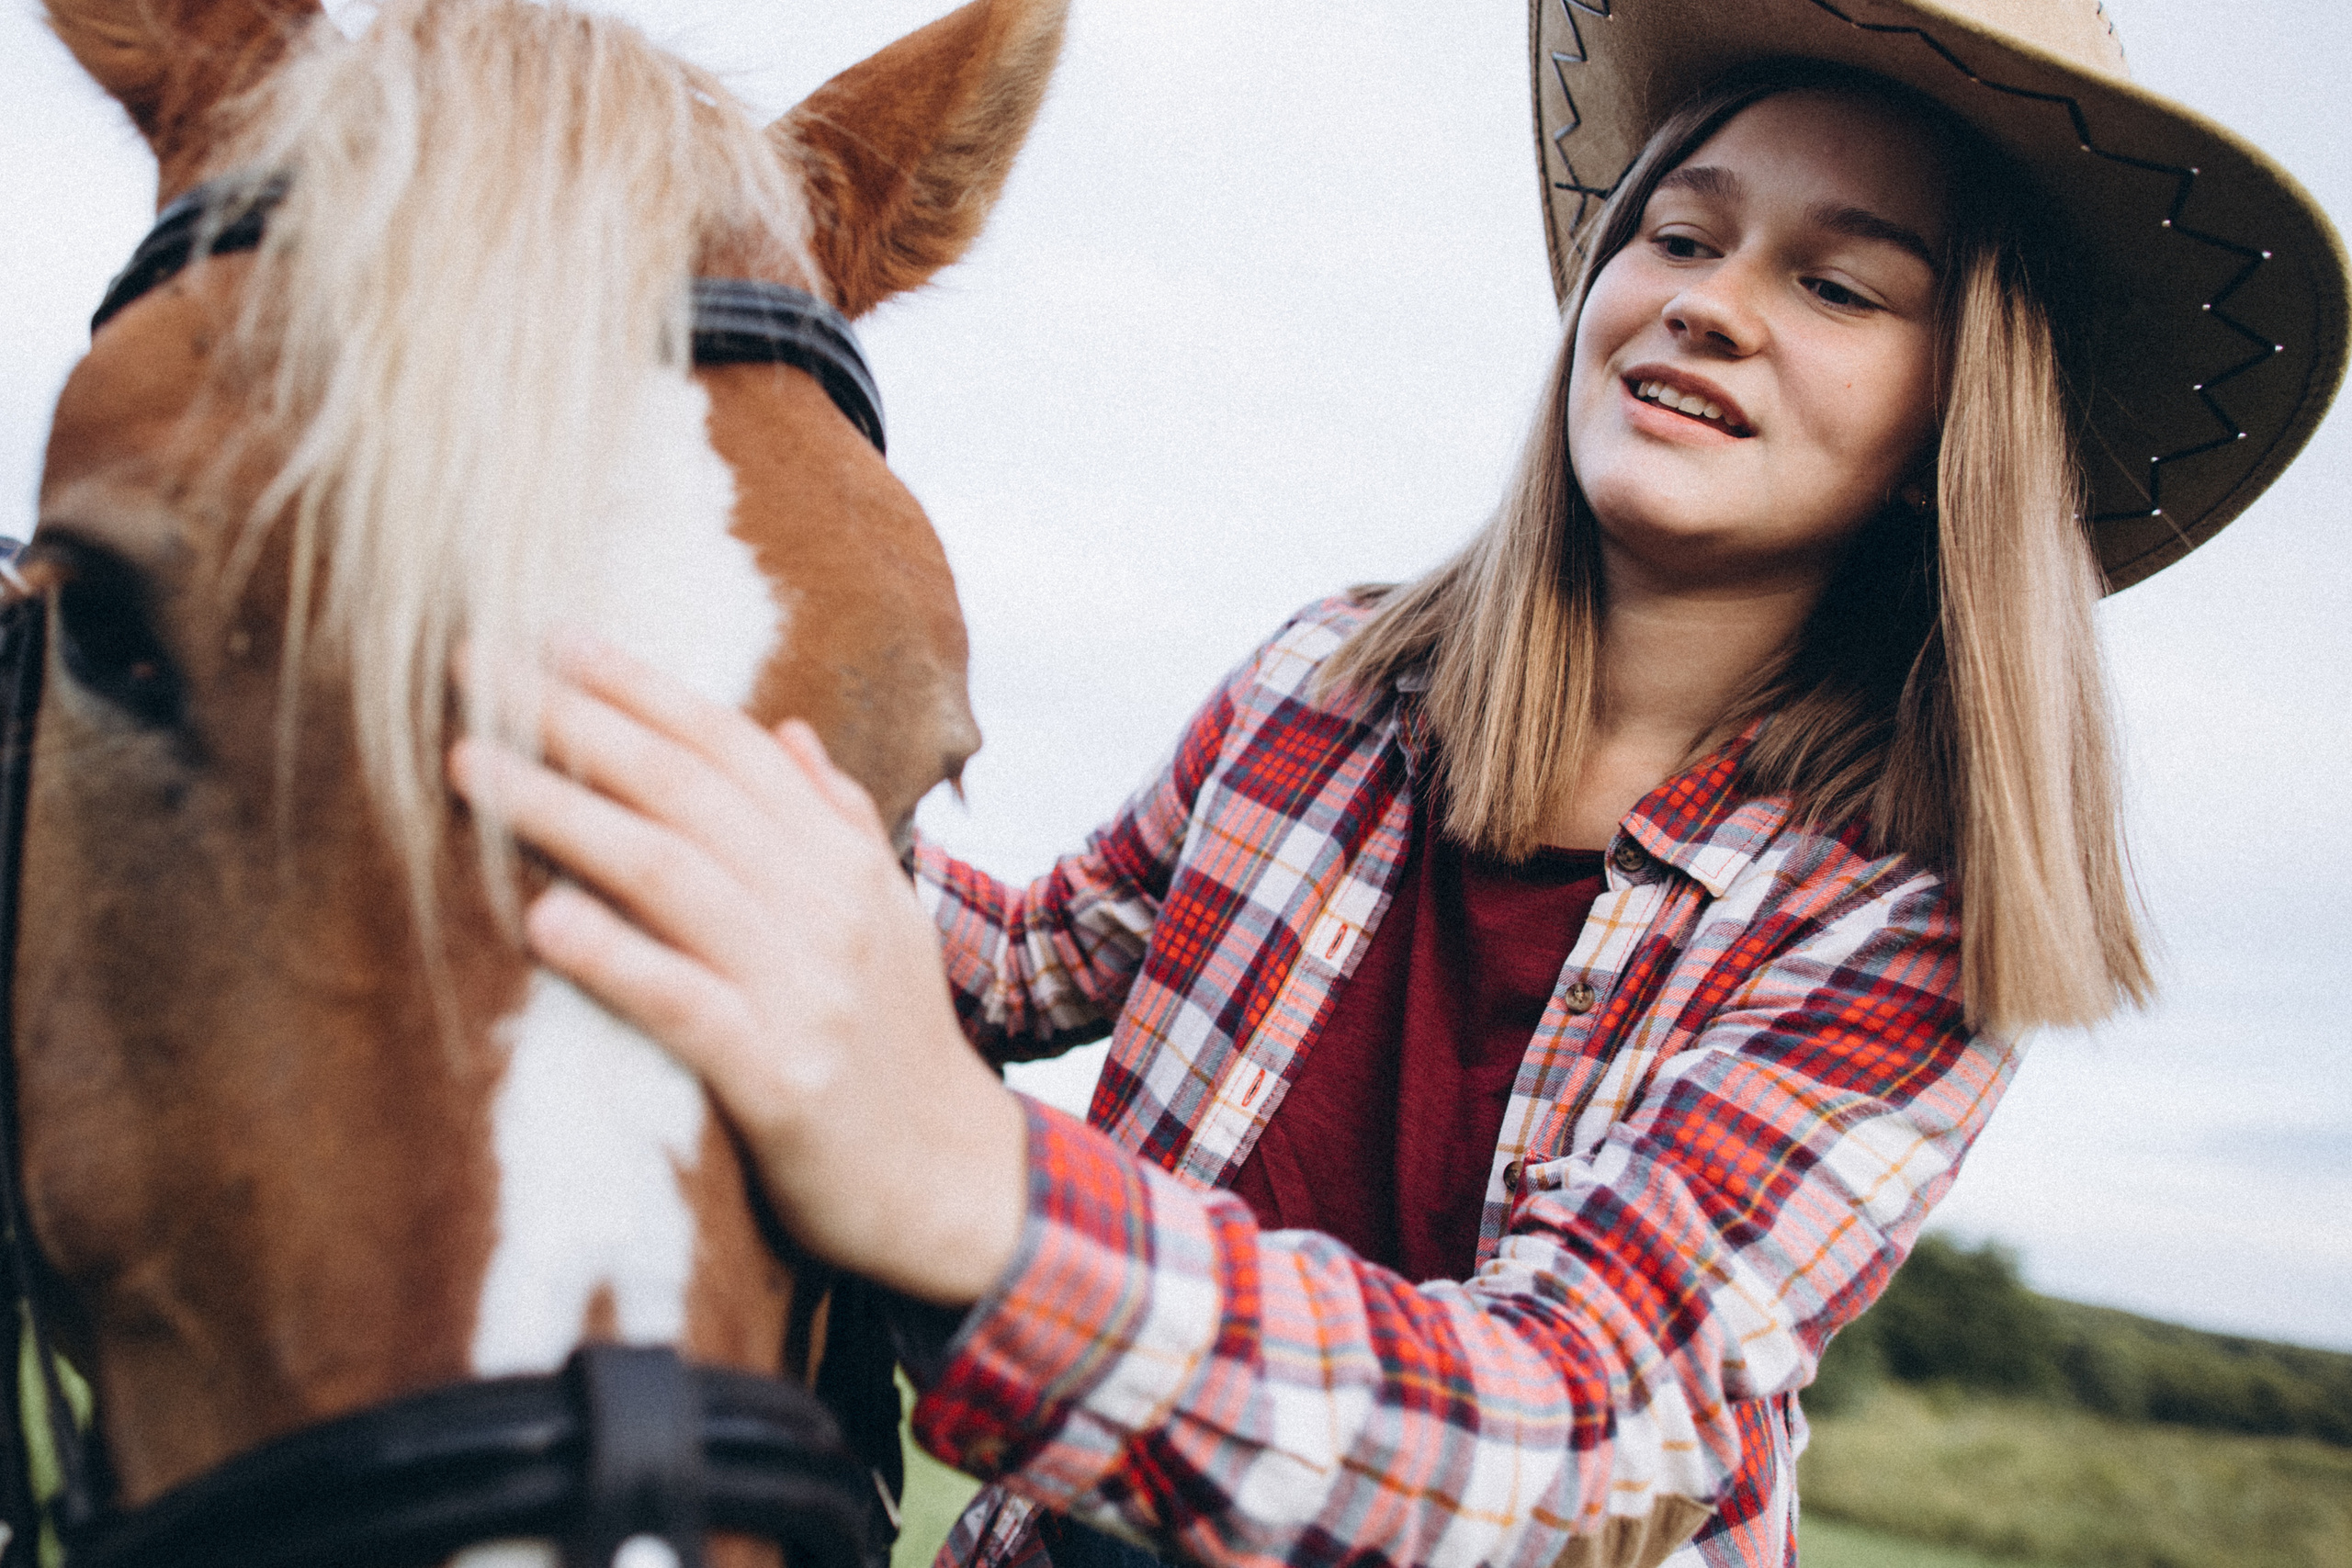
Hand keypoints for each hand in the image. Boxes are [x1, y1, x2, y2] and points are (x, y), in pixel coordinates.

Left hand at [448, 633, 1027, 1305]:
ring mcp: (806, 989)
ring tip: (470, 768)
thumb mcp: (885, 920)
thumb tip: (790, 732)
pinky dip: (614, 956)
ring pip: (671, 875)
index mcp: (845, 861)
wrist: (947, 1182)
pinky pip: (684, 1003)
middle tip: (474, 670)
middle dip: (576, 722)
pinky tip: (543, 921)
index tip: (551, 639)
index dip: (640, 687)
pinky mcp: (779, 1079)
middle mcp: (829, 907)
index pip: (731, 748)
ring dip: (563, 813)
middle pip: (687, 790)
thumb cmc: (894, 1047)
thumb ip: (837, 822)